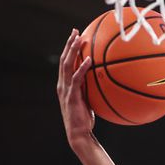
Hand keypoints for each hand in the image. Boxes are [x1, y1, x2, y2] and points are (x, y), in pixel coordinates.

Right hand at [57, 29, 94, 145]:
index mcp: (65, 85)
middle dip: (69, 44)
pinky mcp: (71, 96)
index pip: (65, 63)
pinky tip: (89, 59)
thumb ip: (90, 89)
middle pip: (63, 59)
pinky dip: (82, 68)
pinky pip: (76, 78)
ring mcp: (66, 90)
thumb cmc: (85, 120)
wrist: (79, 133)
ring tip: (79, 39)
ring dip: (72, 51)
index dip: (68, 49)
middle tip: (75, 31)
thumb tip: (102, 81)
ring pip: (67, 65)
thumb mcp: (88, 101)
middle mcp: (62, 84)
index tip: (74, 37)